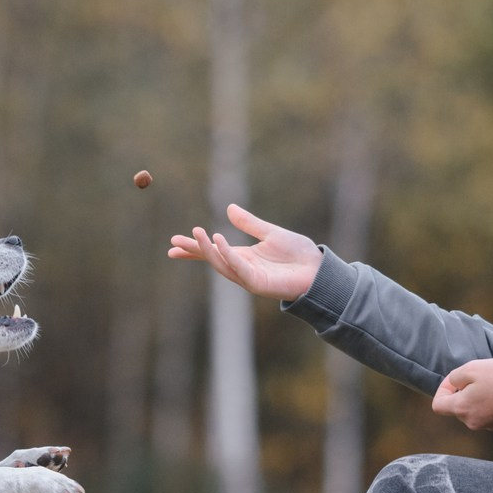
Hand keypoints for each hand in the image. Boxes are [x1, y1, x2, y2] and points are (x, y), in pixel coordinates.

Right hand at [166, 204, 322, 300]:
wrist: (318, 270)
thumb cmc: (298, 254)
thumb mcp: (270, 233)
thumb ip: (249, 223)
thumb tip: (229, 208)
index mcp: (243, 257)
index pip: (213, 251)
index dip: (194, 248)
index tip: (174, 243)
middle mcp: (242, 268)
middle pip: (212, 259)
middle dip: (194, 251)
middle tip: (174, 243)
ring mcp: (249, 277)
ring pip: (221, 264)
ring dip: (207, 250)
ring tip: (196, 233)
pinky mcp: (258, 283)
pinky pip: (238, 268)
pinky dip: (227, 255)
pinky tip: (218, 240)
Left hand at [432, 359, 492, 431]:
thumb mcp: (474, 368)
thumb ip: (456, 376)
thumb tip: (454, 384)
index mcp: (461, 409)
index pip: (438, 405)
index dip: (443, 388)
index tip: (457, 378)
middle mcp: (471, 422)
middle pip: (458, 406)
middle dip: (464, 389)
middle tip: (481, 375)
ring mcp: (488, 425)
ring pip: (475, 407)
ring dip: (480, 393)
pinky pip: (490, 411)